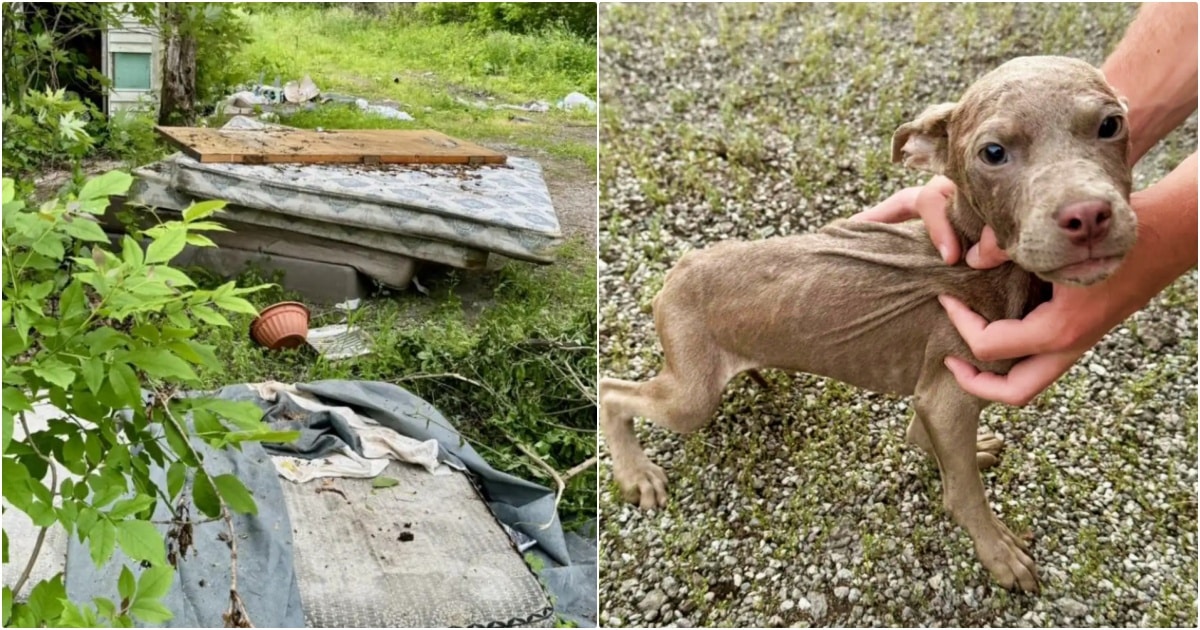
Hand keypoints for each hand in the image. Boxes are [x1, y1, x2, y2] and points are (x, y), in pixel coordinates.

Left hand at [857, 152, 1196, 405]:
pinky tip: (996, 328)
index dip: (958, 323)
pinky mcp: (1083, 335)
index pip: (989, 344)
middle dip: (975, 382)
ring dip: (995, 374)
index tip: (945, 297)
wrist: (1166, 234)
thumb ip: (1006, 249)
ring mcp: (1079, 344)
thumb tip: (971, 258)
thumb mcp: (1055, 241)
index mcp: (1059, 329)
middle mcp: (1070, 345)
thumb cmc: (1112, 235)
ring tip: (966, 349)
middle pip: (1014, 393)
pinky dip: (1014, 357)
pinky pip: (1041, 360)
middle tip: (949, 359)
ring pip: (1030, 382)